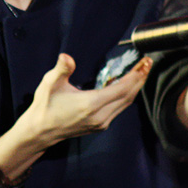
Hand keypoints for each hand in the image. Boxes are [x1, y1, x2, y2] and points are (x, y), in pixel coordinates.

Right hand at [20, 53, 151, 148]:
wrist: (40, 131)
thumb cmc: (45, 105)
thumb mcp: (49, 83)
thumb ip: (61, 69)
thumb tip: (67, 57)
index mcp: (90, 104)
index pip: (122, 89)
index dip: (135, 76)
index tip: (144, 63)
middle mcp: (100, 115)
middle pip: (128, 96)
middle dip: (139, 79)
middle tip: (147, 64)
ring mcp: (102, 122)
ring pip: (125, 104)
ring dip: (135, 88)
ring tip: (140, 72)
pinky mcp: (100, 126)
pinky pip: (119, 109)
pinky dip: (126, 96)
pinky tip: (125, 86)